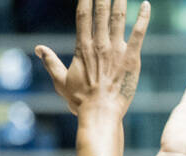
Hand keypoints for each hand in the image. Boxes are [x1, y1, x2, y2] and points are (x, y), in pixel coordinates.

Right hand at [35, 0, 151, 115]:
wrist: (101, 113)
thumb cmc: (81, 101)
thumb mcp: (61, 81)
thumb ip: (50, 62)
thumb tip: (39, 48)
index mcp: (83, 47)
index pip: (83, 16)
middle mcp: (99, 44)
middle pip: (100, 12)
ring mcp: (117, 50)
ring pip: (118, 18)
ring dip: (120, 0)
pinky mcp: (132, 58)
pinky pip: (138, 34)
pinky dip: (143, 18)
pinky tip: (146, 5)